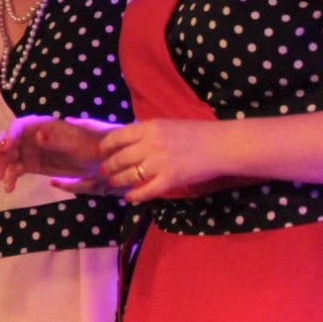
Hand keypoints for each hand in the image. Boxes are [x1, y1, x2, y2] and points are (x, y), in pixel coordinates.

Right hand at [0, 115, 118, 191]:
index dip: (10, 135)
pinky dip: (10, 177)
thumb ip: (55, 140)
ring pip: (10, 156)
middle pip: (10, 141)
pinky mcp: (33, 164)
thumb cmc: (90, 145)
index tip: (4, 148)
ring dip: (1, 166)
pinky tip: (8, 187)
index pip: (21, 126)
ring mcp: (32, 150)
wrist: (100, 159)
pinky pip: (17, 169)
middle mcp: (34, 136)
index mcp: (44, 125)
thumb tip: (38, 135)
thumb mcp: (75, 143)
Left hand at [98, 119, 227, 202]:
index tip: (101, 152)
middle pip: (120, 158)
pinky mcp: (168, 180)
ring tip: (114, 183)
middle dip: (108, 167)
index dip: (106, 146)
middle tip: (103, 171)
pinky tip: (130, 196)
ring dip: (117, 181)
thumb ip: (148, 132)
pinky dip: (134, 195)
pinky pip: (144, 191)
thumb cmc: (198, 133)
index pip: (118, 137)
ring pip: (128, 176)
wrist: (221, 145)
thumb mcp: (169, 124)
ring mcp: (159, 163)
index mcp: (151, 127)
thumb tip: (128, 141)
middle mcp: (151, 144)